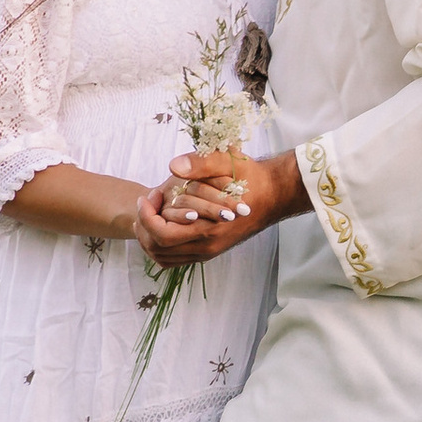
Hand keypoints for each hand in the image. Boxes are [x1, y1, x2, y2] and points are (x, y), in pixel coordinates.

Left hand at [135, 147, 308, 264]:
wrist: (276, 194)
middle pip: (160, 249)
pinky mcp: (211, 250)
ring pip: (166, 257)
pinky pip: (177, 258)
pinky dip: (163, 246)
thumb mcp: (229, 162)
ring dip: (151, 237)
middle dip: (145, 226)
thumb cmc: (253, 177)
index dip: (147, 216)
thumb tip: (173, 166)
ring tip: (150, 213)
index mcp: (209, 229)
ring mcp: (210, 251)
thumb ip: (201, 163)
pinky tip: (163, 224)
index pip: (163, 235)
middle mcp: (208, 246)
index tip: (148, 195)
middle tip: (147, 203)